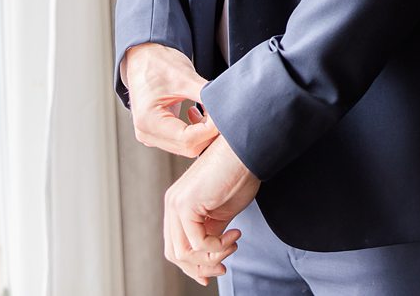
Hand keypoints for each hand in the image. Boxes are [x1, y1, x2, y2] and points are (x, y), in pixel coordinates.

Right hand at [123, 42, 219, 156]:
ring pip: (187, 146)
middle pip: (189, 147)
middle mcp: (146, 133)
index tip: (222, 114)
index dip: (210, 129)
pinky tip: (196, 113)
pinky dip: (195, 130)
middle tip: (218, 112)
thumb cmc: (157, 64)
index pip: (188, 139)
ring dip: (202, 131)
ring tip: (207, 110)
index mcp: (148, 121)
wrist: (142, 58)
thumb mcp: (185, 77)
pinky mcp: (157, 133)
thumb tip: (226, 108)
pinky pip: (181, 141)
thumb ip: (206, 95)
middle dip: (208, 132)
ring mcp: (150, 135)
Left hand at [164, 135, 259, 285]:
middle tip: (225, 265)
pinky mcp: (186, 204)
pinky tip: (234, 235)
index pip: (176, 246)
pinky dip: (218, 246)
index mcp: (178, 204)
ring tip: (233, 244)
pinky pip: (197, 243)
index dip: (194, 265)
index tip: (218, 269)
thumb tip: (211, 255)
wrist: (247, 150)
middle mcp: (172, 204)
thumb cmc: (239, 174)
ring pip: (183, 253)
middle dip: (202, 266)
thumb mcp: (222, 211)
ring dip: (212, 257)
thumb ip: (211, 231)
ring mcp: (176, 204)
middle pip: (175, 254)